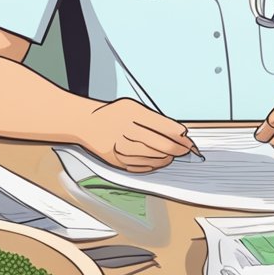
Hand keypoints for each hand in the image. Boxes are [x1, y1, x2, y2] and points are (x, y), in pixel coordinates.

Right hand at [78, 98, 194, 172]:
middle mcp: (125, 131)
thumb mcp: (133, 107)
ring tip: (171, 153)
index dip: (180, 135)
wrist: (85, 124)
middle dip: (178, 148)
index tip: (188, 138)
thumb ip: (155, 119)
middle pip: (162, 145)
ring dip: (167, 157)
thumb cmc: (112, 115)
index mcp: (131, 114)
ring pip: (154, 158)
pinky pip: (142, 167)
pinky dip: (154, 164)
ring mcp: (120, 148)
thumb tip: (179, 133)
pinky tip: (159, 160)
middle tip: (185, 148)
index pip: (164, 127)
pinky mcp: (117, 161)